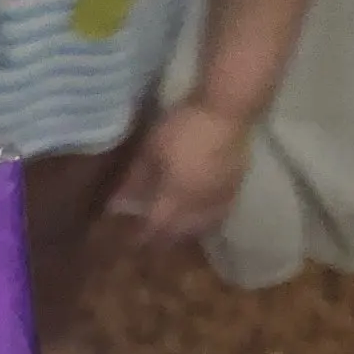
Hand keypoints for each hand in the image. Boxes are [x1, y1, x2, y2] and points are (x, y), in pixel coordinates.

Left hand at [110, 101, 251, 242]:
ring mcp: (220, 198)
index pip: (154, 228)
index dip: (141, 237)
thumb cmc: (183, 126)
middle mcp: (199, 206)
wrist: (228, 110)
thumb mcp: (151, 150)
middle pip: (179, 233)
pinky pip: (219, 215)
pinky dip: (206, 221)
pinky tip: (202, 217)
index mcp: (175, 198)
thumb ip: (135, 179)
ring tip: (175, 233)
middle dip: (164, 240)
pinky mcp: (236, 187)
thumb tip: (118, 203)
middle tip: (151, 240)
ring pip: (201, 227)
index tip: (130, 242)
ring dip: (186, 234)